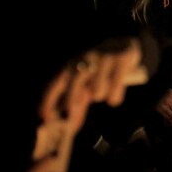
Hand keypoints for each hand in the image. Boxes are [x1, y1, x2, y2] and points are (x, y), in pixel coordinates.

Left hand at [30, 38, 146, 170]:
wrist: (126, 44)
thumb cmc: (101, 69)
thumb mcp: (87, 83)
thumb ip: (79, 103)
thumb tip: (71, 126)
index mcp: (73, 65)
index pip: (56, 83)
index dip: (48, 100)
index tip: (45, 117)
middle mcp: (86, 59)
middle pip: (74, 83)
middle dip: (71, 100)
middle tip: (70, 116)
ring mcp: (104, 58)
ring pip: (98, 90)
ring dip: (101, 96)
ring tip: (105, 92)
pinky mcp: (122, 59)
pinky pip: (116, 87)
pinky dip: (115, 98)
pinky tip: (114, 97)